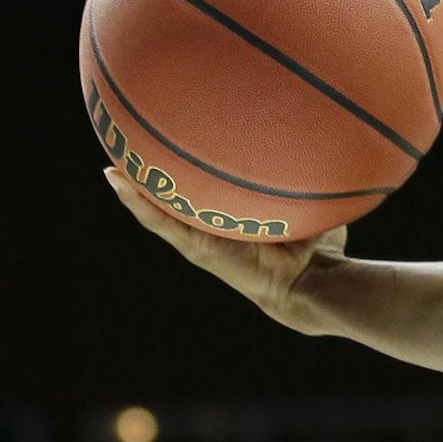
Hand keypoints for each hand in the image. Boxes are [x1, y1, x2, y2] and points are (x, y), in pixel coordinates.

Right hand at [103, 167, 350, 331]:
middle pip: (179, 206)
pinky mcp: (197, 248)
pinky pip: (161, 221)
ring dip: (136, 191)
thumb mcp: (310, 210)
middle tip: (132, 158)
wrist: (312, 284)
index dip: (194, 183)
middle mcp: (215, 234)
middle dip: (158, 184)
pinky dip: (138, 201)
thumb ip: (313, 188)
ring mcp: (202, 242)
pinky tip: (116, 179)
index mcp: (238, 225)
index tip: (178, 157)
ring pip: (161, 213)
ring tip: (113, 167)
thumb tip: (329, 157)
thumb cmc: (319, 252)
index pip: (210, 201)